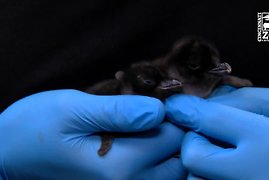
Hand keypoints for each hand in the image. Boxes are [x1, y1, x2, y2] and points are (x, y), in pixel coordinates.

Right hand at [0, 90, 185, 178]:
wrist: (11, 155)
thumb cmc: (36, 129)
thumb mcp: (73, 110)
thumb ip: (119, 112)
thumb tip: (160, 110)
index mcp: (118, 167)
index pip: (173, 138)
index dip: (174, 115)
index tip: (164, 99)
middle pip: (178, 160)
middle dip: (175, 133)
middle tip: (157, 113)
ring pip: (171, 173)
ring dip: (168, 148)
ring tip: (150, 126)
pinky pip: (154, 178)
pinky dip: (157, 160)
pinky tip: (141, 141)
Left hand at [165, 87, 268, 179]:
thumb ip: (251, 99)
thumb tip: (208, 101)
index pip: (210, 120)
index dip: (187, 108)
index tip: (176, 105)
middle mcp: (258, 178)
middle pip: (194, 157)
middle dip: (195, 139)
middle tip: (210, 133)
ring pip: (196, 179)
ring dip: (203, 162)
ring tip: (228, 154)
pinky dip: (211, 176)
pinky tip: (231, 168)